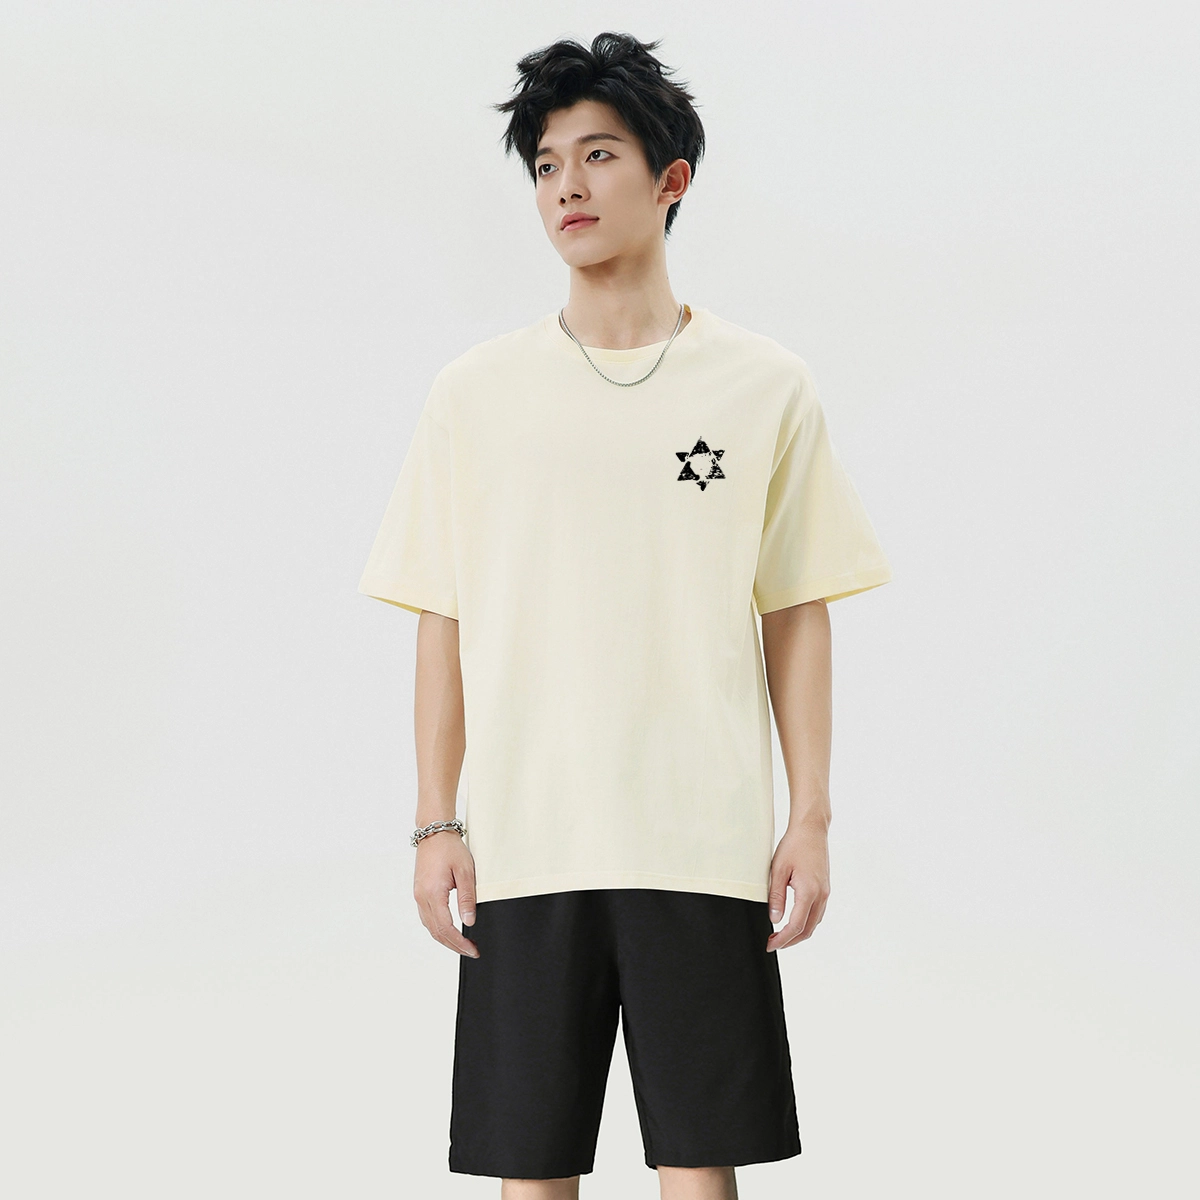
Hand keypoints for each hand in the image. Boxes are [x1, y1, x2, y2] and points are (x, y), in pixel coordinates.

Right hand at [413, 831, 479, 957]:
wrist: (434, 833)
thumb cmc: (449, 848)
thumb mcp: (465, 871)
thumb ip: (467, 898)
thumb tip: (469, 921)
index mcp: (433, 893)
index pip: (446, 928)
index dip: (459, 943)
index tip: (472, 949)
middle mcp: (422, 897)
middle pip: (436, 932)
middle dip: (454, 945)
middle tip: (471, 951)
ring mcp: (419, 896)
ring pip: (430, 927)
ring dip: (445, 939)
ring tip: (462, 944)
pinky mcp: (420, 893)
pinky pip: (427, 918)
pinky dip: (438, 929)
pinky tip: (449, 930)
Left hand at [766, 821, 830, 951]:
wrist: (811, 829)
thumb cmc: (794, 845)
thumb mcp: (778, 870)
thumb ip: (776, 896)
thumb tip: (775, 919)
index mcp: (809, 892)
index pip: (796, 926)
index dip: (783, 939)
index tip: (770, 945)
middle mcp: (821, 895)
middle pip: (808, 929)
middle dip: (790, 941)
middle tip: (773, 943)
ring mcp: (825, 892)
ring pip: (814, 923)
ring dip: (799, 933)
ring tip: (781, 935)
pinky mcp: (825, 888)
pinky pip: (817, 913)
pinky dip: (806, 922)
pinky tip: (794, 920)